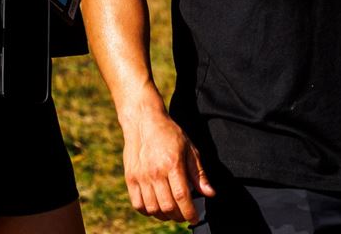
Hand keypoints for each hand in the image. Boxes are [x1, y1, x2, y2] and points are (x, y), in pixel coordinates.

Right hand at [121, 105, 215, 223]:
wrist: (143, 121)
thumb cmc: (169, 134)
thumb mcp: (189, 149)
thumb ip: (199, 174)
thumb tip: (210, 193)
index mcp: (172, 164)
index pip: (182, 196)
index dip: (189, 212)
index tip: (193, 218)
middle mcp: (155, 172)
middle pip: (167, 206)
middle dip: (178, 216)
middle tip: (184, 214)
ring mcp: (141, 176)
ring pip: (152, 208)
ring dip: (164, 215)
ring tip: (171, 211)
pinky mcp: (130, 178)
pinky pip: (138, 204)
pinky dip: (148, 211)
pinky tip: (156, 207)